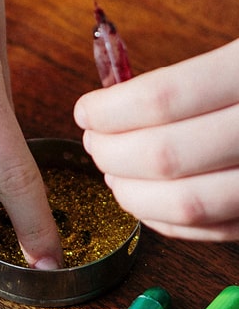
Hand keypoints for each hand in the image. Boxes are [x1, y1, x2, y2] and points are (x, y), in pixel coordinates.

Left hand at [75, 39, 238, 240]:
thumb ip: (192, 79)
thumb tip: (118, 103)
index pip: (164, 99)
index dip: (111, 111)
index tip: (87, 111)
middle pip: (167, 156)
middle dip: (112, 154)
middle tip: (94, 142)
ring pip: (191, 204)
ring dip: (135, 194)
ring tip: (114, 172)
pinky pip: (221, 230)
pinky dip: (172, 222)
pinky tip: (151, 202)